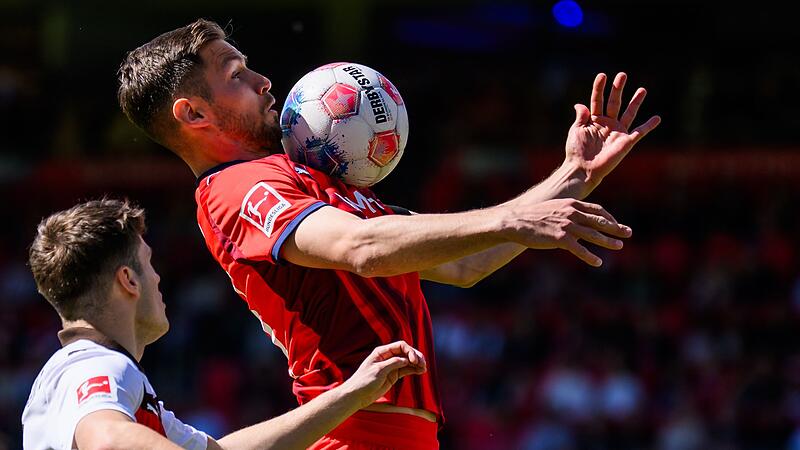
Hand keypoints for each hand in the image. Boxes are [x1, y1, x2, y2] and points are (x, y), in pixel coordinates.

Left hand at [341, 341, 425, 408]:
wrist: (357, 395)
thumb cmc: (364, 381)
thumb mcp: (379, 370)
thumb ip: (393, 363)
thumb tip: (406, 359)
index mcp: (382, 352)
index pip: (400, 346)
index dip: (410, 351)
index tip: (414, 361)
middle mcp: (388, 357)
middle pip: (406, 352)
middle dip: (416, 356)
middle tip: (423, 364)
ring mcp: (391, 366)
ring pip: (408, 361)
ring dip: (417, 363)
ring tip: (424, 368)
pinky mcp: (393, 375)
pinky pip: (406, 370)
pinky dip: (414, 370)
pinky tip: (421, 371)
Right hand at [503, 197, 630, 266]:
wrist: (515, 221)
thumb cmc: (532, 217)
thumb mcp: (553, 208)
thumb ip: (567, 213)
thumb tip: (577, 220)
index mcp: (571, 204)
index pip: (597, 210)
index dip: (609, 217)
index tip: (616, 224)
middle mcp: (571, 213)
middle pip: (599, 221)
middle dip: (615, 228)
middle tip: (628, 233)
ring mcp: (566, 225)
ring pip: (593, 234)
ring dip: (607, 241)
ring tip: (619, 246)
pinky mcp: (560, 238)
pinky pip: (579, 249)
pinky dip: (589, 256)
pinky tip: (597, 262)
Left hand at [564, 72, 660, 197]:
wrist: (583, 168)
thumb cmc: (576, 151)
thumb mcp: (576, 130)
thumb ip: (581, 116)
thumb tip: (580, 104)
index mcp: (594, 120)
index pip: (597, 100)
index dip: (599, 88)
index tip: (602, 75)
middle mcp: (607, 124)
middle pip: (614, 102)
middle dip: (618, 89)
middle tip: (622, 75)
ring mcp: (617, 132)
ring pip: (629, 113)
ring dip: (635, 102)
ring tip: (642, 89)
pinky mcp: (626, 142)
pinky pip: (640, 132)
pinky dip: (649, 125)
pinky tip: (657, 118)